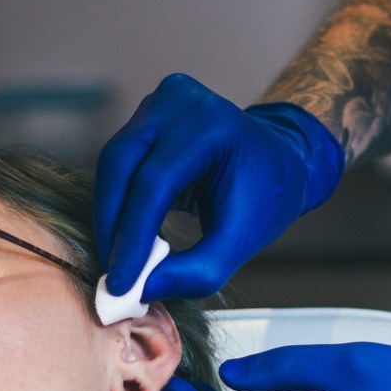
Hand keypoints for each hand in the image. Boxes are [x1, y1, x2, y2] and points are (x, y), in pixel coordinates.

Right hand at [94, 73, 343, 299]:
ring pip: (113, 162)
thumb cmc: (265, 196)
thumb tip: (142, 289)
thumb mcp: (242, 241)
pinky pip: (119, 160)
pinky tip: (123, 233)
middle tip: (113, 272)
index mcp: (210, 125)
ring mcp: (158, 102)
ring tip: (118, 257)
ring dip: (110, 213)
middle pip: (121, 164)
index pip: (154, 183)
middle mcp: (178, 101)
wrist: (279, 159)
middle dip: (112, 224)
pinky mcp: (146, 115)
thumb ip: (198, 271)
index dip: (131, 236)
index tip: (120, 281)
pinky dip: (117, 200)